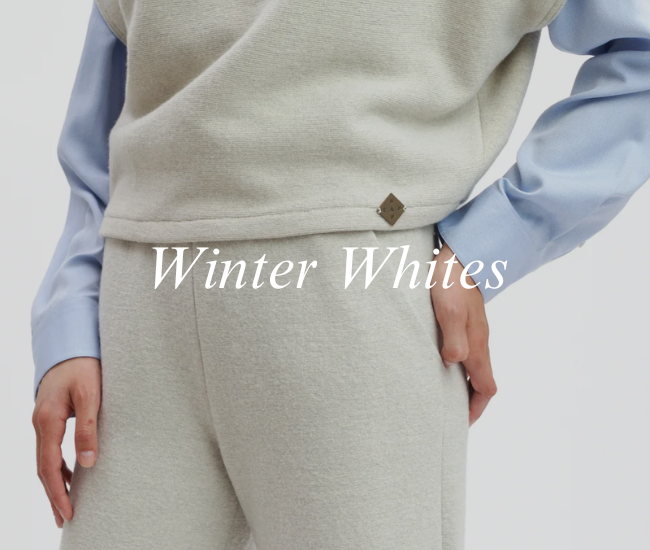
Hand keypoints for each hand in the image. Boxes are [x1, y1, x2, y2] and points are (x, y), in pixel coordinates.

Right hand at [32, 357, 101, 527]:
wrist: (72, 343)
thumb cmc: (84, 365)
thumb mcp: (91, 394)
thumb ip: (89, 428)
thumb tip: (88, 463)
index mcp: (48, 420)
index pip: (48, 466)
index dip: (57, 492)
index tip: (68, 512)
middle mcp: (41, 423)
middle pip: (43, 468)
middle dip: (53, 495)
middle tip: (64, 519)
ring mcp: (43, 420)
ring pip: (45, 459)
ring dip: (55, 482)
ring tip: (67, 504)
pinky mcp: (51, 416)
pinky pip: (50, 448)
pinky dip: (57, 466)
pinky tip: (70, 475)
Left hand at [430, 243, 495, 425]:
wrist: (459, 256)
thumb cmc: (452, 282)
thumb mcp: (450, 311)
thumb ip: (454, 338)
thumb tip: (453, 363)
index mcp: (477, 345)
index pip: (486, 387)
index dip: (476, 408)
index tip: (460, 423)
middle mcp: (478, 342)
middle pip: (481, 381)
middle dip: (469, 402)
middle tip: (449, 415)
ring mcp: (473, 332)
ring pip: (473, 367)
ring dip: (462, 385)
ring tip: (441, 395)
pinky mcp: (463, 322)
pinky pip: (464, 352)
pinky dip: (456, 366)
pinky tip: (438, 363)